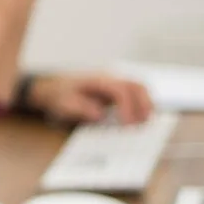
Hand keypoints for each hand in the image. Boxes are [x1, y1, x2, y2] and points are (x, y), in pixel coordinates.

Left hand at [26, 74, 153, 125]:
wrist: (57, 87)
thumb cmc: (61, 95)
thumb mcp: (64, 103)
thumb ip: (80, 107)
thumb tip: (99, 114)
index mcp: (98, 80)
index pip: (120, 89)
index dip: (127, 106)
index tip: (128, 124)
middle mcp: (111, 78)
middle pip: (136, 85)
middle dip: (144, 104)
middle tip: (143, 125)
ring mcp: (116, 83)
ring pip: (140, 88)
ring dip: (146, 105)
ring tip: (146, 124)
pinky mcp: (118, 91)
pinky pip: (136, 95)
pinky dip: (142, 105)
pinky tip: (141, 120)